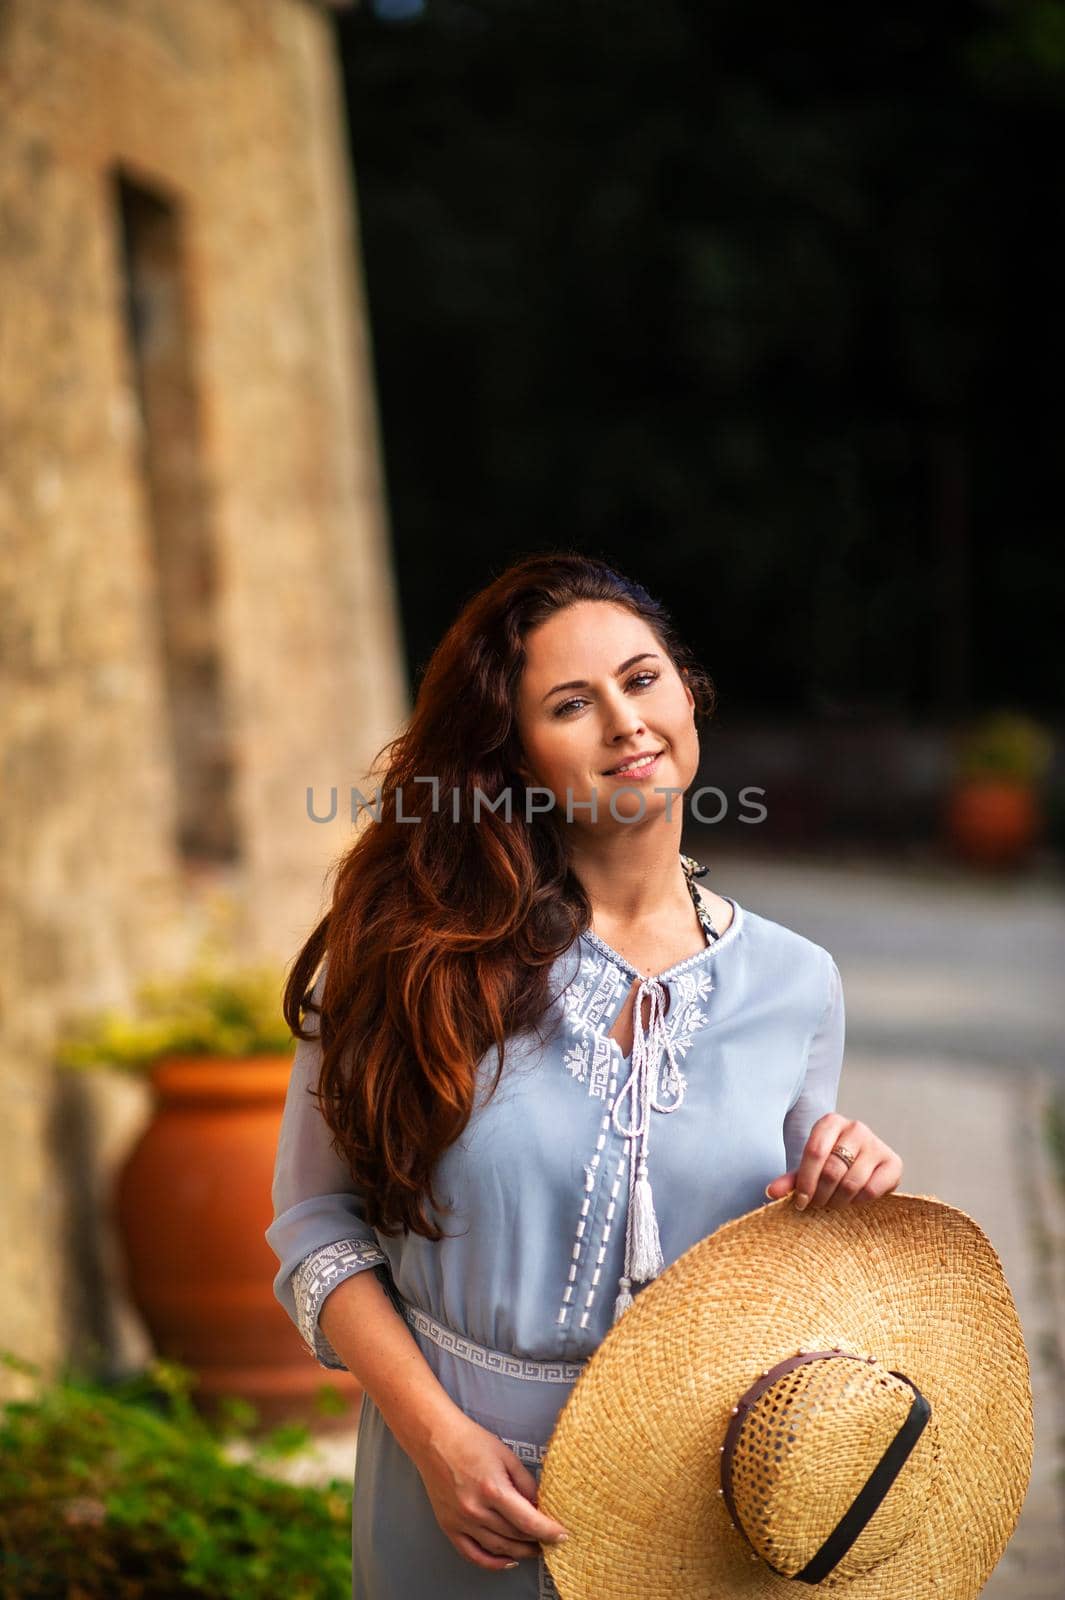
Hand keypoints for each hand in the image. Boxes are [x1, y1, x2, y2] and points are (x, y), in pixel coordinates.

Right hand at [411, 1408, 568, 1570]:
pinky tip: (508, 1560)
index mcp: (493, 1489)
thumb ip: (525, 1483)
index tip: (562, 1535)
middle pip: (515, 1536)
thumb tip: (539, 1505)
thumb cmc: (470, 1441)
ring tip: (533, 1549)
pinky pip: (472, 1554)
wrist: (435, 1438)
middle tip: (549, 1540)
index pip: (528, 1521)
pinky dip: (492, 1562)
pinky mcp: (449, 1526)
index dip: (548, 1531)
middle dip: (537, 1541)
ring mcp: (461, 1521)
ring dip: (519, 1552)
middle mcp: (476, 1510)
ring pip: (498, 1548)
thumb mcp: (506, 1455)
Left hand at [764, 1114, 901, 1211]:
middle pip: (832, 1169)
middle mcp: (856, 1128)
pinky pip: (871, 1190)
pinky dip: (858, 1202)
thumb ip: (791, 1179)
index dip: (805, 1181)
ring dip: (838, 1201)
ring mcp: (877, 1144)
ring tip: (832, 1204)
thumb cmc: (832, 1165)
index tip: (800, 1202)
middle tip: (817, 1206)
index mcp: (831, 1122)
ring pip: (851, 1182)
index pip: (814, 1152)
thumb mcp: (810, 1168)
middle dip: (821, 1195)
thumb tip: (771, 1192)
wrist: (865, 1165)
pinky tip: (853, 1200)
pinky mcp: (894, 1163)